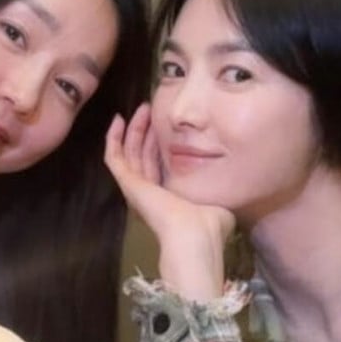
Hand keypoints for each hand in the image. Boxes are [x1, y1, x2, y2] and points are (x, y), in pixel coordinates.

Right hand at [105, 105, 234, 301]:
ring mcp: (137, 190)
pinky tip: (117, 120)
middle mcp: (149, 194)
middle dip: (146, 131)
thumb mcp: (216, 200)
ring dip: (134, 130)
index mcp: (168, 199)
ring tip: (142, 108)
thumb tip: (227, 186)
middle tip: (152, 109)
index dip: (159, 144)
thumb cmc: (210, 222)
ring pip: (129, 153)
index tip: (166, 124)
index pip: (159, 165)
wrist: (195, 233)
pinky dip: (113, 139)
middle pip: (143, 155)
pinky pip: (114, 158)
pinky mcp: (128, 184)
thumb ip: (216, 190)